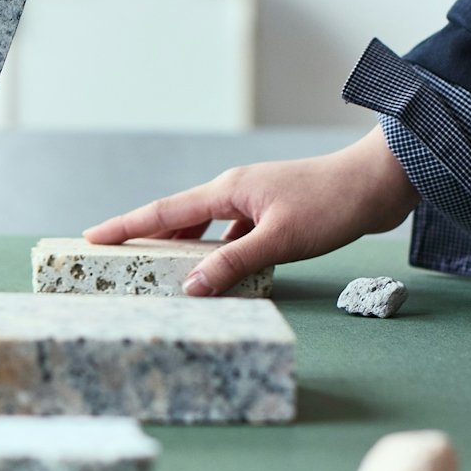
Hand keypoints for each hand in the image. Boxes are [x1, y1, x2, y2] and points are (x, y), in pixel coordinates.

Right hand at [82, 127, 418, 294]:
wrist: (379, 184)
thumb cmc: (331, 204)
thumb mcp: (280, 239)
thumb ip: (234, 263)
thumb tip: (192, 286)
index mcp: (228, 190)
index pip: (165, 212)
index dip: (127, 225)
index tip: (91, 236)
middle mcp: (235, 193)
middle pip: (179, 219)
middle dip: (145, 237)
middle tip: (112, 258)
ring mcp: (256, 203)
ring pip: (208, 231)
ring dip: (186, 251)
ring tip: (160, 275)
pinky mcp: (276, 215)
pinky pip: (236, 238)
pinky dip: (223, 257)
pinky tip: (224, 277)